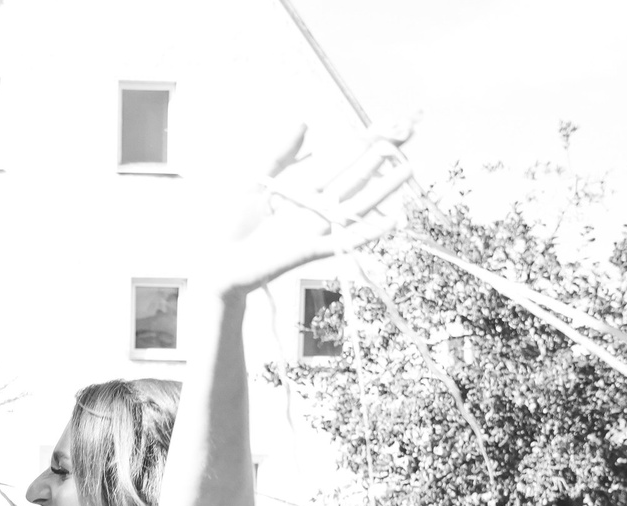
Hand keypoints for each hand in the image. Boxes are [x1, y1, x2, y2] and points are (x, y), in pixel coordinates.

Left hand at [209, 124, 414, 299]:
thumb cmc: (232, 226)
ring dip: (383, 188)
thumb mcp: (255, 180)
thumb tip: (304, 120)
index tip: (386, 123)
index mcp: (304, 188)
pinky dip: (368, 233)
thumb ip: (281, 153)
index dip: (362, 142)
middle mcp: (316, 206)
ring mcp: (315, 228)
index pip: (340, 160)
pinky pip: (344, 241)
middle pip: (355, 177)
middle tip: (408, 134)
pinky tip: (392, 222)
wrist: (218, 262)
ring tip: (408, 168)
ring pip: (357, 204)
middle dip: (379, 156)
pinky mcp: (309, 250)